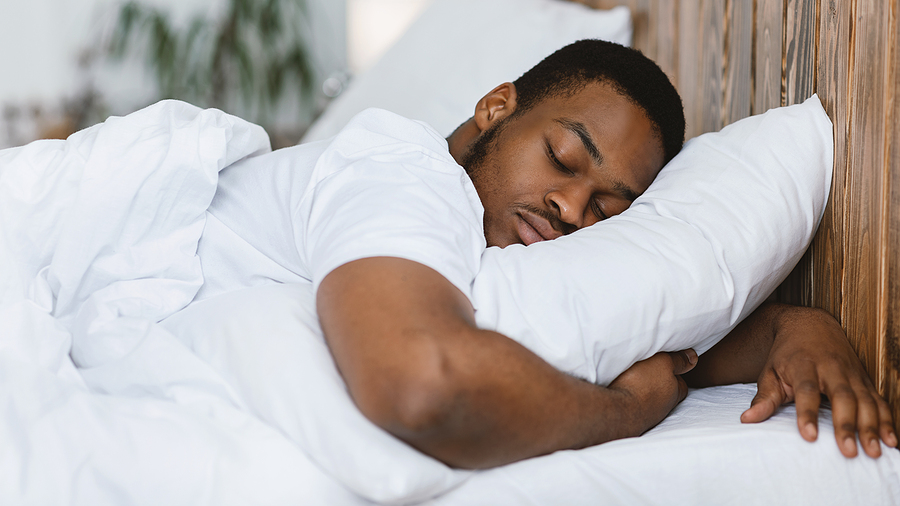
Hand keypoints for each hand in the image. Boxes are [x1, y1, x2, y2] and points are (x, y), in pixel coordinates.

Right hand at [609, 350, 697, 433]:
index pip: (681, 384)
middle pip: (667, 393)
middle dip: (661, 383)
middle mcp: (664, 407)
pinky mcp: (632, 419)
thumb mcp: (663, 363)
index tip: (667, 365)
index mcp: (674, 392)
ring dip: (646, 391)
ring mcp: (648, 416)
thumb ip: (678, 360)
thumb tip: (693, 357)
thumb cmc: (641, 383)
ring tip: (635, 380)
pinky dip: (633, 399)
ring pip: (651, 401)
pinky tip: (625, 391)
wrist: (618, 410)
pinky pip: (636, 407)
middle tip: (650, 371)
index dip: (676, 373)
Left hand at [740, 306, 897, 457]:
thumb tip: (746, 420)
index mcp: (804, 364)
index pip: (806, 390)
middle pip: (842, 397)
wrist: (810, 324)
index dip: (807, 413)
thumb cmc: (786, 354)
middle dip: (846, 425)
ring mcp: (851, 373)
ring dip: (871, 426)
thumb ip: (764, 398)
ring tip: (873, 452)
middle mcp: (831, 368)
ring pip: (865, 400)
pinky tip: (891, 441)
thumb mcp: (770, 372)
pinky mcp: (864, 379)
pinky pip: (879, 400)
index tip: (809, 436)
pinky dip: (887, 420)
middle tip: (848, 452)